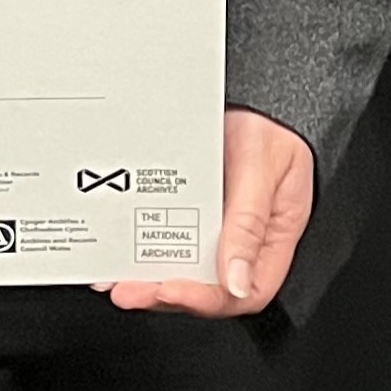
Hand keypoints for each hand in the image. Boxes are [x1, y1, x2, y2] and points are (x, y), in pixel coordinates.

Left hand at [100, 108, 313, 319]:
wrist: (252, 90)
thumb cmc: (270, 124)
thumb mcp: (262, 166)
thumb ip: (249, 222)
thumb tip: (236, 281)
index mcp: (273, 237)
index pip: (246, 292)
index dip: (206, 299)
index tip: (172, 289)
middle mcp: (244, 239)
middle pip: (207, 287)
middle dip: (165, 294)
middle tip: (130, 290)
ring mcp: (216, 226)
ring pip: (184, 268)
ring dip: (149, 278)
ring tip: (116, 280)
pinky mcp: (192, 210)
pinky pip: (169, 236)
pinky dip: (143, 249)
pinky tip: (120, 251)